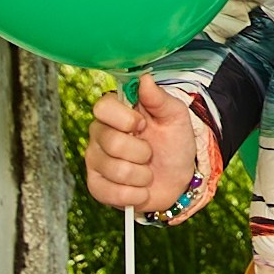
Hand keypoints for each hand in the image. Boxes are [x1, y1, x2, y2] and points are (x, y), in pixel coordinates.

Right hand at [86, 83, 201, 216]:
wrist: (178, 179)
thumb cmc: (174, 143)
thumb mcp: (175, 117)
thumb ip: (159, 98)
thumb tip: (144, 79)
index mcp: (115, 112)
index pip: (102, 107)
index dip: (125, 119)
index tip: (144, 125)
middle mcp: (99, 134)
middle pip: (110, 141)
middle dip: (142, 151)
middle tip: (150, 153)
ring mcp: (95, 160)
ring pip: (114, 169)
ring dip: (142, 175)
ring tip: (148, 172)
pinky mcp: (96, 186)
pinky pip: (111, 193)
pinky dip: (135, 194)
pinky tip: (141, 190)